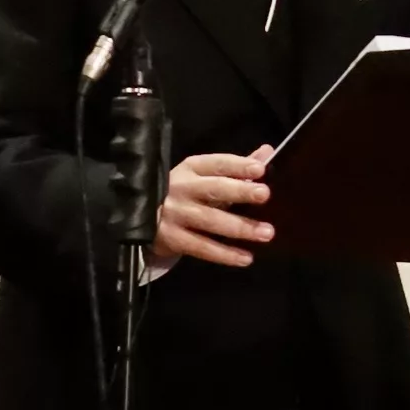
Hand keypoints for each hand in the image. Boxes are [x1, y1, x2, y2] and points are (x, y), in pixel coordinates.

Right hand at [154, 146, 272, 267]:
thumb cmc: (184, 193)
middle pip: (214, 189)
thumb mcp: (204, 176)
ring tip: (267, 232)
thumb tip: (268, 151)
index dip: (238, 165)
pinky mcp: (171, 238)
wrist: (142, 216)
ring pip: (211, 220)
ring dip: (240, 227)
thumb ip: (236, 167)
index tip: (260, 169)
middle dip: (240, 191)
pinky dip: (225, 254)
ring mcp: (175, 214)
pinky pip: (202, 247)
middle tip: (264, 194)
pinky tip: (246, 258)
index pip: (217, 163)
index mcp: (191, 168)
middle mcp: (182, 188)